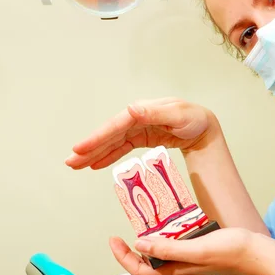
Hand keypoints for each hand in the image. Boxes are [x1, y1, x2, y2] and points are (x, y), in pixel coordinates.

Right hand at [65, 97, 219, 169]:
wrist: (205, 127)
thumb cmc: (194, 119)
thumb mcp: (178, 115)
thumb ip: (155, 113)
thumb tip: (131, 109)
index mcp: (143, 110)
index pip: (116, 125)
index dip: (98, 137)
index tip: (81, 148)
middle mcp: (137, 117)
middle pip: (109, 134)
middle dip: (89, 148)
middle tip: (70, 161)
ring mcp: (138, 128)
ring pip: (112, 142)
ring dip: (94, 153)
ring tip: (75, 165)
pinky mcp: (141, 138)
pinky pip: (121, 148)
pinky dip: (108, 156)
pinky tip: (95, 165)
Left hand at [109, 228, 256, 274]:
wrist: (256, 253)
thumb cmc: (231, 253)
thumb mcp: (196, 249)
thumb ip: (168, 248)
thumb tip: (140, 245)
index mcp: (176, 269)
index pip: (140, 270)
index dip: (123, 258)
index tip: (114, 239)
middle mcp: (180, 265)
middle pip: (147, 262)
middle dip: (132, 248)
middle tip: (125, 228)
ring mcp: (189, 257)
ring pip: (161, 251)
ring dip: (150, 238)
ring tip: (145, 221)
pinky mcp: (198, 247)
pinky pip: (176, 242)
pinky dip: (168, 231)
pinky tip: (172, 219)